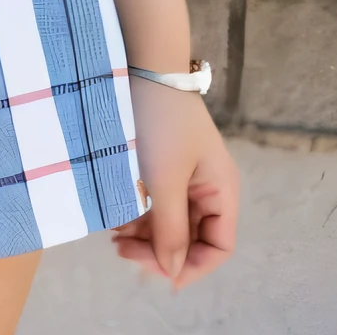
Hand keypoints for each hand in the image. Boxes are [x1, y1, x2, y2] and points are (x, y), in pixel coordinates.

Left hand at [112, 79, 238, 287]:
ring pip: (169, 222)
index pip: (218, 247)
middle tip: (122, 250)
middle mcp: (208, 187)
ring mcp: (184, 176)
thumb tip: (173, 273)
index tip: (155, 271)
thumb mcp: (165, 179)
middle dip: (160, 249)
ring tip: (113, 234)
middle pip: (192, 237)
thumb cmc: (160, 121)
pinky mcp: (162, 164)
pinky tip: (115, 217)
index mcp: (222, 191)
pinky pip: (155, 201)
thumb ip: (171, 229)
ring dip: (144, 233)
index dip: (192, 266)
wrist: (140, 64)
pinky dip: (138, 213)